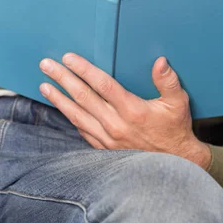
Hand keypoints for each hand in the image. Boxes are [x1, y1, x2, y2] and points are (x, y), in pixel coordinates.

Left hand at [39, 53, 211, 168]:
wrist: (176, 164)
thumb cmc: (176, 130)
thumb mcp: (178, 103)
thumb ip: (169, 81)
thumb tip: (160, 61)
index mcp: (132, 110)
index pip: (102, 84)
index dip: (83, 69)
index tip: (68, 58)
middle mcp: (116, 124)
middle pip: (83, 97)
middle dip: (62, 79)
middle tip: (46, 65)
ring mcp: (108, 139)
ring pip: (77, 116)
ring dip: (59, 99)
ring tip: (44, 86)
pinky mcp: (105, 149)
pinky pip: (82, 131)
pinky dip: (70, 118)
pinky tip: (61, 108)